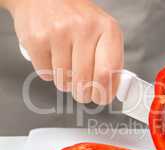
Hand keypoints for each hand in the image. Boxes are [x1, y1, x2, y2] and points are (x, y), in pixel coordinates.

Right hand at [7, 0, 122, 104]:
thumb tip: (110, 90)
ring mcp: (59, 32)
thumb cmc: (78, 18)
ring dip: (66, 82)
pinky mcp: (37, 38)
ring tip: (67, 65)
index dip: (105, 93)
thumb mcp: (103, 32)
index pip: (108, 72)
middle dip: (83, 93)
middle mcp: (85, 28)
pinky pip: (45, 74)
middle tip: (82, 91)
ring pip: (64, 81)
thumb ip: (110, 59)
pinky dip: (49, 73)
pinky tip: (53, 57)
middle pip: (85, 82)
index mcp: (108, 29)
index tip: (102, 98)